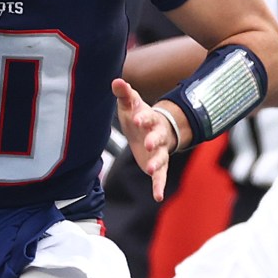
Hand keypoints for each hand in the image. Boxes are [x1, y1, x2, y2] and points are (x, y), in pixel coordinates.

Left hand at [112, 79, 178, 200]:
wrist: (155, 130)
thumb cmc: (139, 116)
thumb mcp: (130, 104)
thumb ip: (124, 94)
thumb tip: (116, 80)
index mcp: (150, 119)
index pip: (148, 117)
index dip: (143, 118)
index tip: (137, 119)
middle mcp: (158, 135)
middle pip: (158, 137)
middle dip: (154, 140)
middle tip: (149, 143)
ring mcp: (159, 152)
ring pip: (161, 157)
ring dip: (157, 163)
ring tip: (150, 169)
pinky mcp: (158, 165)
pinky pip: (161, 177)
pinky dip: (159, 186)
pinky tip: (158, 197)